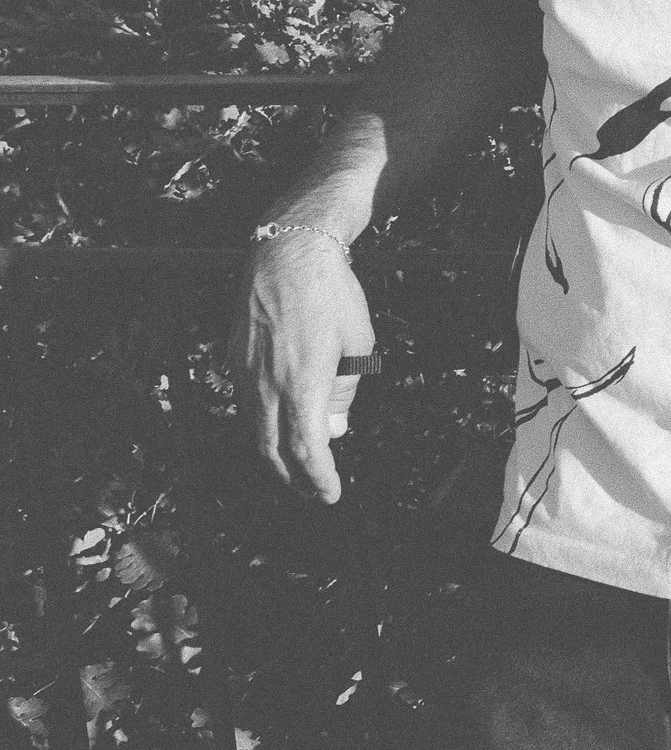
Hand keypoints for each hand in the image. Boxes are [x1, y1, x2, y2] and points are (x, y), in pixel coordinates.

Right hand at [228, 230, 373, 503]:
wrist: (287, 254)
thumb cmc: (331, 295)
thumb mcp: (357, 344)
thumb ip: (344, 393)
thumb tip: (333, 432)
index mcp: (301, 385)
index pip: (307, 451)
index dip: (319, 479)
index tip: (331, 494)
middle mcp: (266, 386)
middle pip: (272, 451)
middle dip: (295, 479)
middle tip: (314, 492)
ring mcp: (244, 375)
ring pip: (254, 432)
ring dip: (275, 457)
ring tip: (298, 470)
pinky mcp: (234, 362)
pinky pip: (246, 408)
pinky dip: (262, 429)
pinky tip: (279, 431)